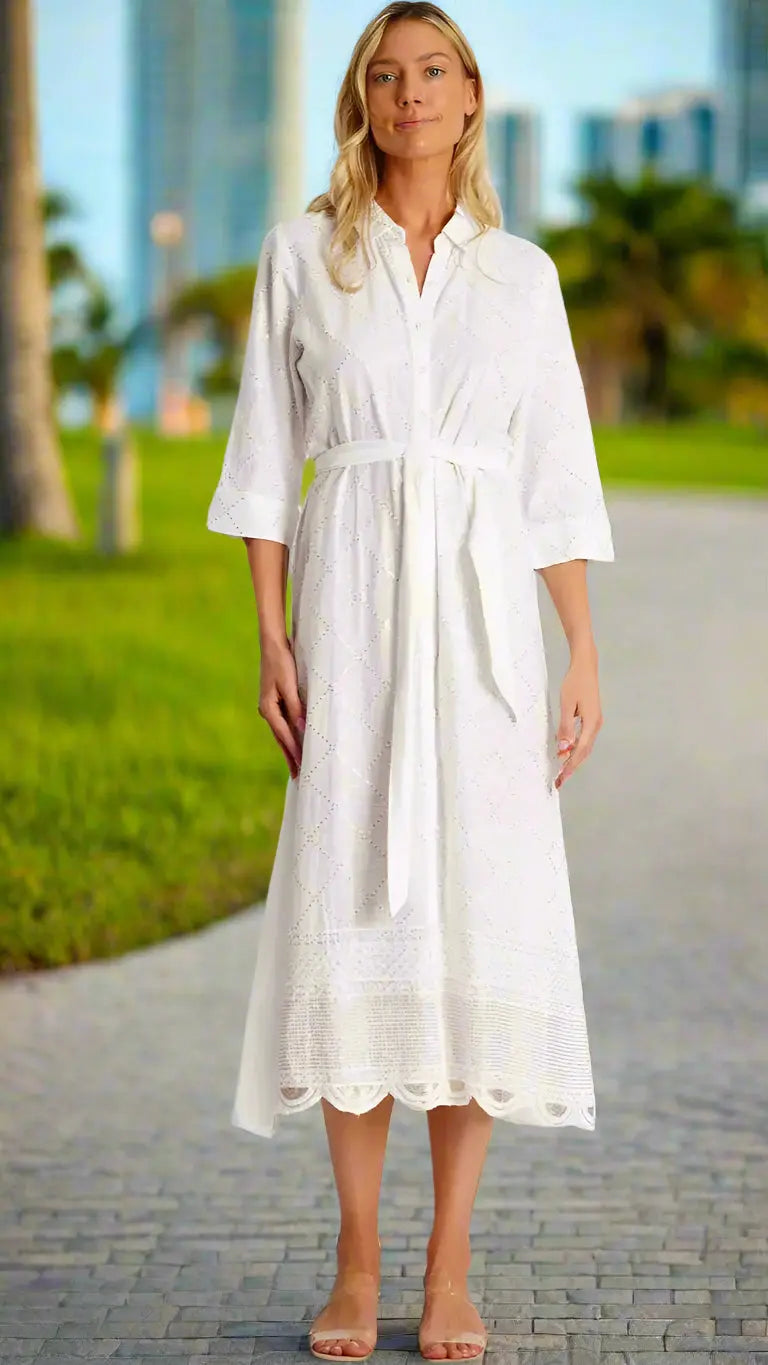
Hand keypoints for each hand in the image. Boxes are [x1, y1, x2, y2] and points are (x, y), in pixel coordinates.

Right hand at [258, 635, 305, 779]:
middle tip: (298, 776)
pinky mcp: (274, 701)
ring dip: (289, 748)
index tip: (301, 766)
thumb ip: (296, 707)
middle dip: (290, 757)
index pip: (285, 735)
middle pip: (281, 738)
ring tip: (296, 765)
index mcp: (269, 708)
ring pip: (281, 732)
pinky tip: (293, 742)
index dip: (294, 751)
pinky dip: (288, 735)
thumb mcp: (290, 684)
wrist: (272, 645)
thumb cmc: (282, 662)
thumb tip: (302, 728)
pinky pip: (282, 724)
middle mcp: (267, 710)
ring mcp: (269, 706)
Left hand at [554, 647, 602, 789]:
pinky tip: (565, 751)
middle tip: (559, 780)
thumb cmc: (575, 683)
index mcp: (591, 723)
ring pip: (584, 746)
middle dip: (572, 767)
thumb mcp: (567, 705)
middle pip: (584, 752)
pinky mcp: (591, 718)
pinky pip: (584, 738)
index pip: (579, 751)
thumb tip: (563, 749)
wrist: (585, 666)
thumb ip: (566, 727)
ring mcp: (595, 722)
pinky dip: (575, 748)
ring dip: (573, 759)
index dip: (570, 766)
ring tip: (562, 771)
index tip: (561, 778)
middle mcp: (596, 725)